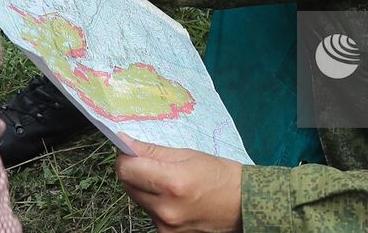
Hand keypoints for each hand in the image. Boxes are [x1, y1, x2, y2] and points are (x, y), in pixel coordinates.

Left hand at [115, 138, 242, 232]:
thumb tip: (125, 143)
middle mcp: (165, 208)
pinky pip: (149, 212)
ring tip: (169, 182)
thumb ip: (153, 151)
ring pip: (138, 199)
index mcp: (172, 182)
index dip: (125, 157)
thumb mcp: (188, 155)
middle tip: (153, 164)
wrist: (242, 205)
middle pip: (128, 185)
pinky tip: (173, 197)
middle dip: (135, 171)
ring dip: (145, 187)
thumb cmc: (220, 175)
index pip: (126, 170)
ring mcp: (165, 225)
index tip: (130, 150)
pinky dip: (155, 202)